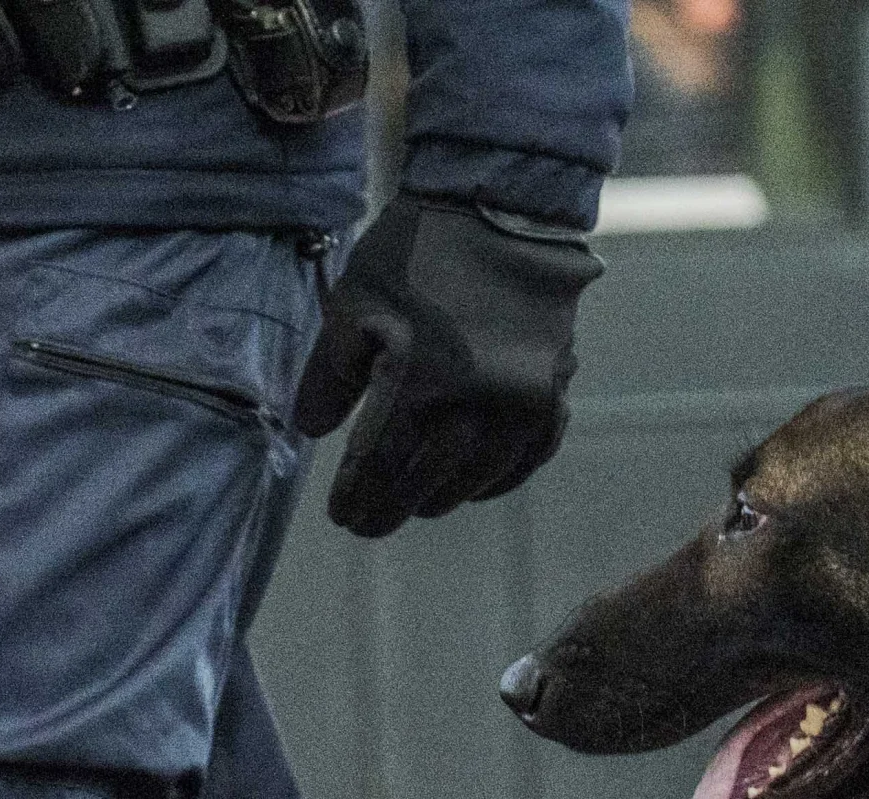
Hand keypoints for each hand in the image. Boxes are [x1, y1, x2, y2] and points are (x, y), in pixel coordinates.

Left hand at [290, 194, 603, 539]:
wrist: (503, 207)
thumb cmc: (418, 254)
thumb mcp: (352, 307)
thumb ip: (328, 379)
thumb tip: (313, 434)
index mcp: (421, 390)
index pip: (380, 472)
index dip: (358, 501)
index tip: (342, 516)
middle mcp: (477, 410)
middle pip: (427, 487)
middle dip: (392, 509)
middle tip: (368, 522)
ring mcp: (523, 406)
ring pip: (477, 480)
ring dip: (442, 496)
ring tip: (417, 498)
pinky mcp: (555, 392)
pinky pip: (528, 457)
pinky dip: (498, 477)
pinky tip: (475, 481)